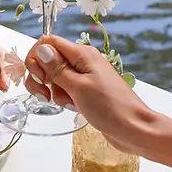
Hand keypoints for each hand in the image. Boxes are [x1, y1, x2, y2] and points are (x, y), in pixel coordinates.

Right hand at [25, 36, 151, 153]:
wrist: (133, 128)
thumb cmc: (109, 107)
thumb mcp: (78, 87)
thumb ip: (56, 68)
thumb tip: (41, 48)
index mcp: (82, 54)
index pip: (48, 42)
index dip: (37, 58)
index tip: (40, 79)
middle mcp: (83, 61)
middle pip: (49, 60)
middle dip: (42, 77)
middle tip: (46, 95)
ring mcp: (85, 77)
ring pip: (56, 77)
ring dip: (55, 91)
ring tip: (69, 104)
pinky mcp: (87, 91)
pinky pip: (66, 89)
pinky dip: (65, 98)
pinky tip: (74, 108)